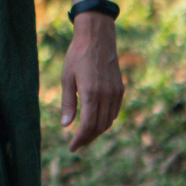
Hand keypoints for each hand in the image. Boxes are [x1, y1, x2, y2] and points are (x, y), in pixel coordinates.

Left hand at [57, 14, 123, 148]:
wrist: (97, 37)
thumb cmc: (77, 56)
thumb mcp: (67, 78)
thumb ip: (68, 103)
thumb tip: (66, 125)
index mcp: (91, 94)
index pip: (87, 126)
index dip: (80, 140)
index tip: (71, 147)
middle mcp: (106, 96)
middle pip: (99, 127)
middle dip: (88, 138)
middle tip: (76, 144)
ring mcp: (115, 92)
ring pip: (108, 121)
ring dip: (97, 131)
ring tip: (85, 135)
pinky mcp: (120, 88)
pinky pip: (114, 111)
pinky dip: (106, 120)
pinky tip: (96, 121)